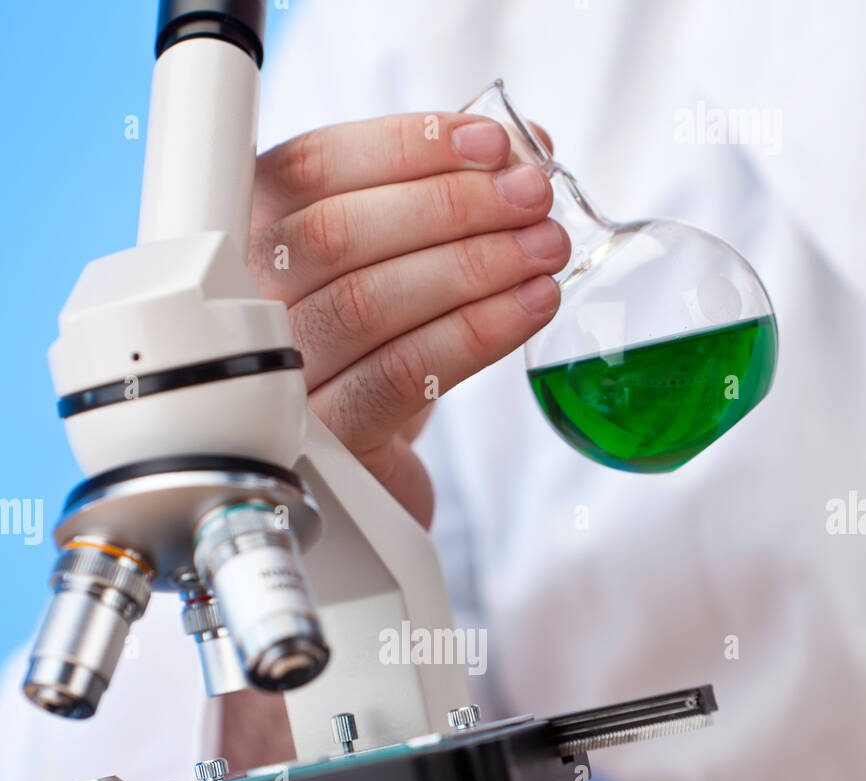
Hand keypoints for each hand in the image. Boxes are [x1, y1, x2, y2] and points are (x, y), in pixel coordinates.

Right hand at [250, 113, 568, 525]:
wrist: (373, 457)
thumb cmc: (384, 345)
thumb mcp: (412, 257)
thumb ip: (460, 189)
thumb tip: (531, 146)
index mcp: (257, 230)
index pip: (314, 167)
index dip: (406, 147)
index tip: (490, 145)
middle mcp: (252, 299)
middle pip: (336, 232)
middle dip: (450, 206)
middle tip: (532, 201)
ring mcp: (280, 371)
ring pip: (366, 302)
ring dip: (471, 267)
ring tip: (543, 252)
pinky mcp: (326, 435)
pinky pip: (398, 375)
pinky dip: (474, 334)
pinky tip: (527, 308)